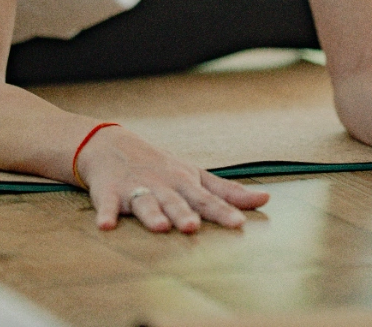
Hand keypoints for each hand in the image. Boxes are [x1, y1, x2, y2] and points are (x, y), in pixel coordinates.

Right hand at [76, 126, 269, 232]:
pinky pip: (106, 205)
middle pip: (175, 202)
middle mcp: (162, 186)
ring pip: (145, 203)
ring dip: (152, 214)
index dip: (222, 212)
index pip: (206, 199)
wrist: (110, 145)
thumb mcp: (194, 176)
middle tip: (193, 226)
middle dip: (185, 214)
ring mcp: (135, 189)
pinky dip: (105, 214)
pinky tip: (106, 226)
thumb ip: (227, 192)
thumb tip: (266, 199)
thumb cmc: (161, 167)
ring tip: (160, 226)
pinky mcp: (109, 193)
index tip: (239, 224)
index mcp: (184, 183)